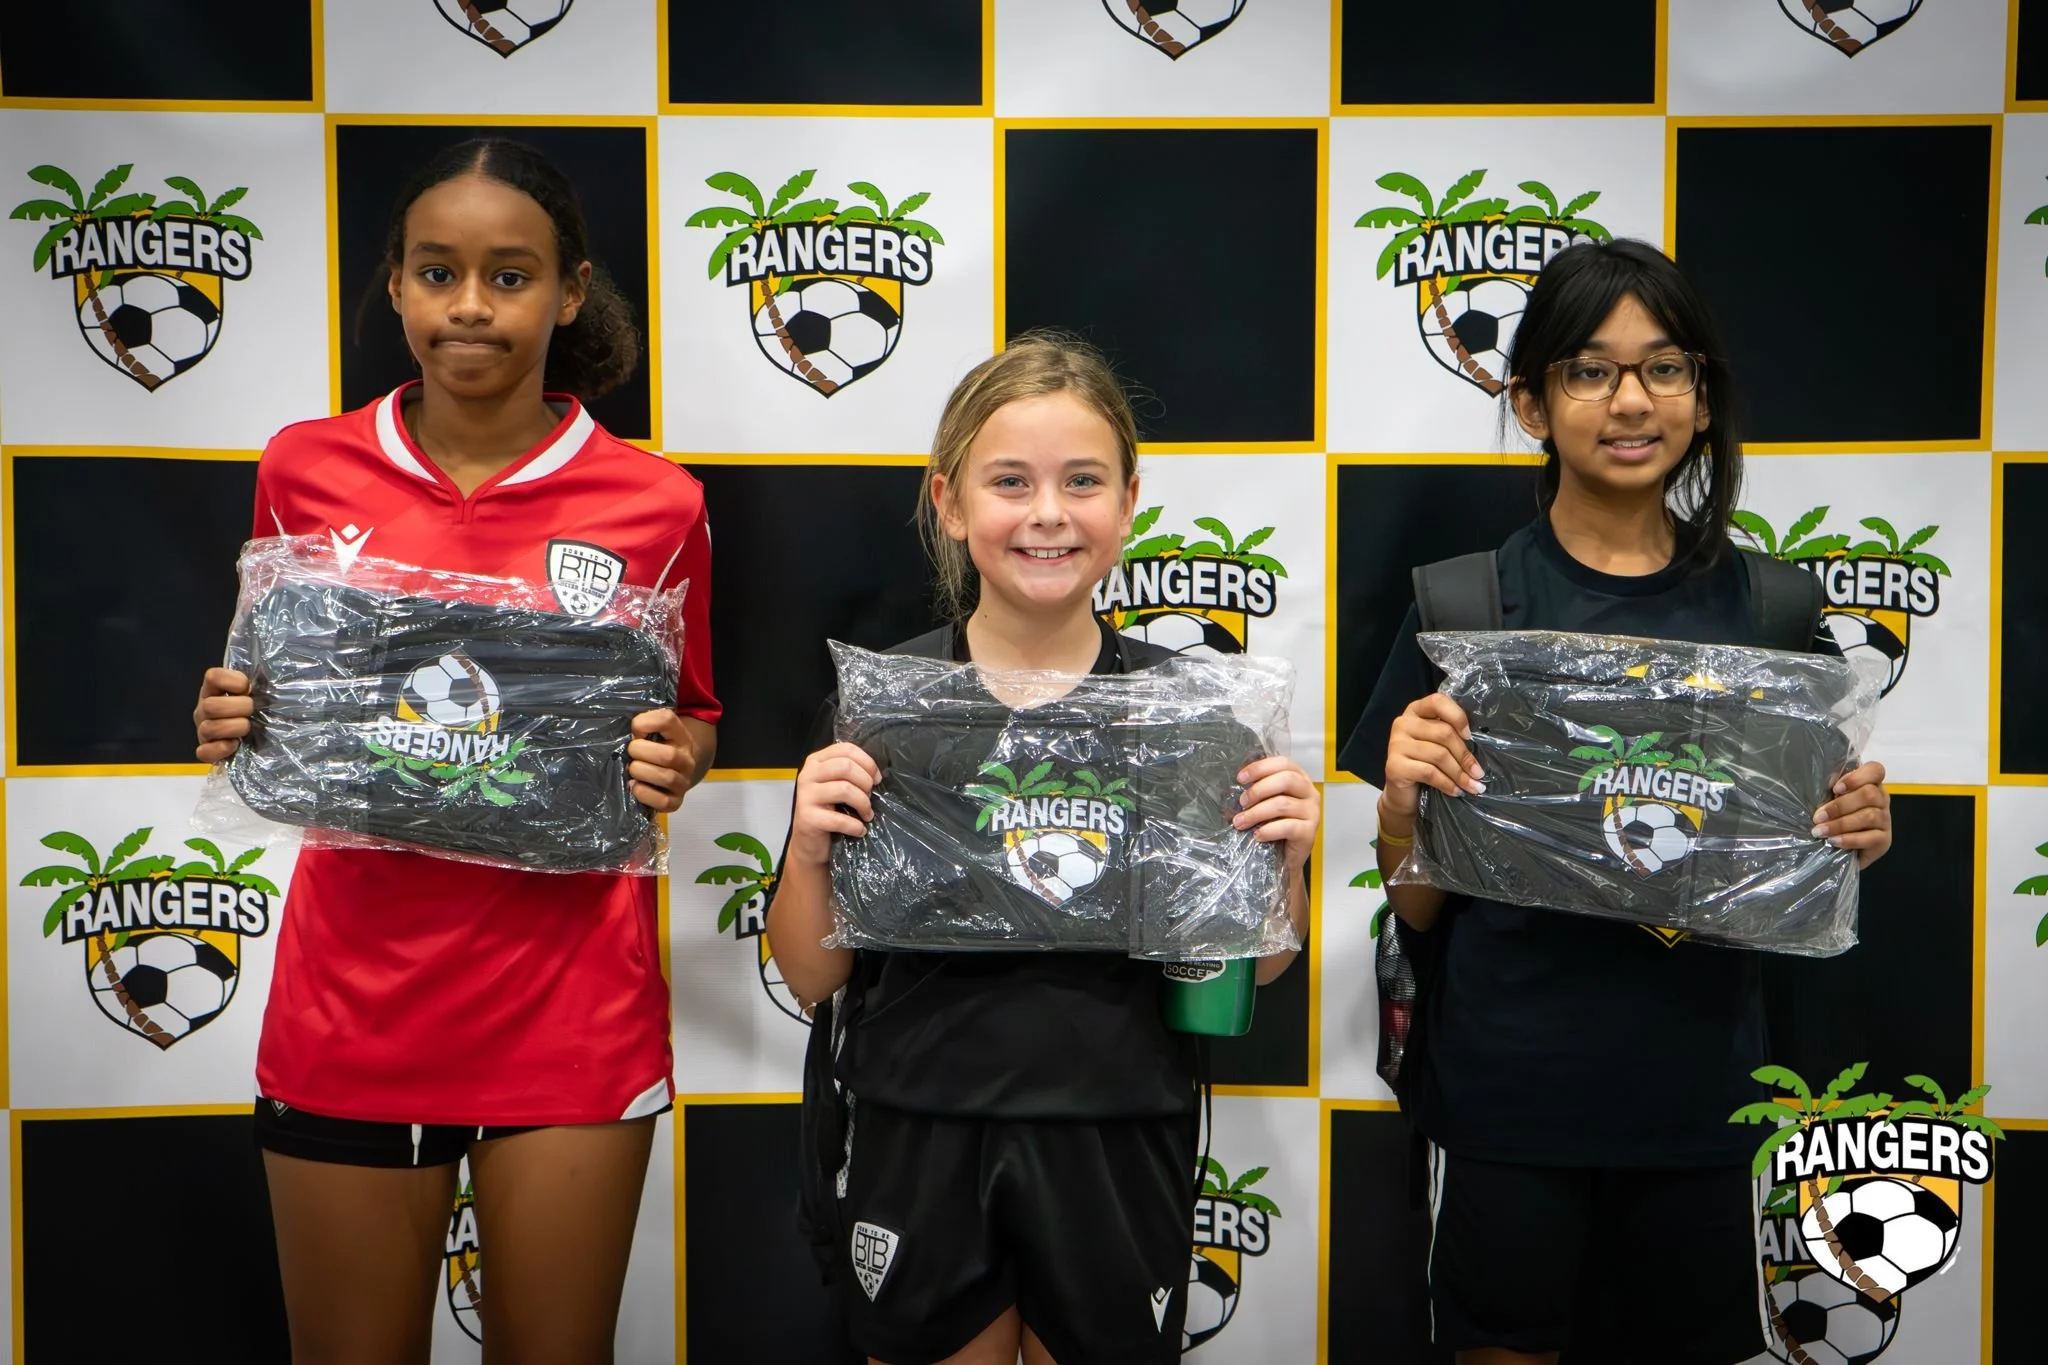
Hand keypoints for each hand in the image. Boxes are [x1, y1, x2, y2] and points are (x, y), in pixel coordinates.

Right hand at [194, 668, 253, 763]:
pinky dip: (222, 748)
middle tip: (252, 711)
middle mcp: (204, 709)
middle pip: (211, 705)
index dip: (232, 680)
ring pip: (210, 728)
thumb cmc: (257, 712)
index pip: (213, 677)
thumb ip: (259, 684)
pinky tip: (235, 744)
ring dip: (235, 727)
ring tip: (247, 728)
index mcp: (214, 691)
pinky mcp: (206, 751)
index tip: (248, 687)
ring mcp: (203, 731)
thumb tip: (266, 680)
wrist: (256, 741)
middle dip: (239, 708)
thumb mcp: (258, 694)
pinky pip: (204, 752)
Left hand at [627, 708, 697, 812]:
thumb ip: (642, 725)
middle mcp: (686, 760)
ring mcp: (683, 782)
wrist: (671, 772)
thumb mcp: (652, 732)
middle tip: (631, 753)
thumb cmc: (654, 749)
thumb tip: (632, 733)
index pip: (667, 720)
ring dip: (641, 772)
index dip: (645, 722)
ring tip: (632, 770)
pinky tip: (635, 786)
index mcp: (681, 736)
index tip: (634, 729)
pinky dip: (644, 794)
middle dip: (640, 752)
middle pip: (668, 755)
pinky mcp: (675, 802)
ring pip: (666, 777)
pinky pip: (663, 801)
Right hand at [789, 742, 880, 866]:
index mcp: (816, 762)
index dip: (867, 762)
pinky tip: (859, 830)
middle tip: (870, 797)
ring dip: (863, 804)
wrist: (809, 843)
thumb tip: (875, 774)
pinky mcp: (807, 818)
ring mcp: (805, 796)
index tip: (876, 778)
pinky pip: (839, 819)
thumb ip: (849, 774)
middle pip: (846, 766)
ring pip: (845, 789)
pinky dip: (855, 826)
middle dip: (865, 782)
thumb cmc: (827, 812)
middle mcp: (808, 775)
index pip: (845, 749)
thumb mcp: (835, 786)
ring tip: (867, 815)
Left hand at [1233, 756, 1319, 871]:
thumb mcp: (1267, 801)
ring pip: (1283, 804)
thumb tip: (1238, 782)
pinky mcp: (1309, 833)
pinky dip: (1268, 830)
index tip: (1241, 778)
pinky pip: (1287, 827)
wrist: (1285, 857)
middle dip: (1258, 790)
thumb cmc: (1275, 825)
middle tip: (1242, 802)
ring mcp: (1312, 813)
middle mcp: (1310, 793)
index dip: (1261, 768)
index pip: (1283, 763)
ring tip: (1241, 822)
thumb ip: (1260, 789)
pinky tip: (1257, 835)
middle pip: (1286, 780)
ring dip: (1256, 813)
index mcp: (1300, 779)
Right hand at [1381, 693, 1484, 818]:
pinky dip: (1447, 784)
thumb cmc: (1426, 765)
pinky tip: (1456, 791)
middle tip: (1478, 773)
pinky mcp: (1394, 766)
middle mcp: (1403, 723)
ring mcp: (1396, 744)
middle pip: (1443, 733)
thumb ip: (1451, 735)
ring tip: (1472, 785)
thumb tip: (1482, 743)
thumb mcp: (1439, 744)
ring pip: (1439, 755)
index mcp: (1416, 711)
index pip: (1437, 701)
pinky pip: (1429, 772)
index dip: (1457, 716)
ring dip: (1459, 774)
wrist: (1403, 794)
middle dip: (1465, 756)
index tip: (1470, 735)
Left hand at [1814, 760, 1890, 868]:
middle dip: (1839, 806)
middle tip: (1818, 816)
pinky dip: (1850, 839)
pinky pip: (1871, 838)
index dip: (1856, 778)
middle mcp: (1881, 800)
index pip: (1875, 770)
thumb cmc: (1834, 818)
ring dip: (1841, 824)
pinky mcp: (1884, 840)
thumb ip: (1828, 792)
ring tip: (1820, 831)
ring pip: (1869, 816)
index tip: (1836, 788)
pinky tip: (1834, 841)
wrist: (1844, 848)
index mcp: (1870, 784)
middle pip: (1869, 794)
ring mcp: (1885, 820)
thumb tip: (1812, 787)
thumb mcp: (1830, 801)